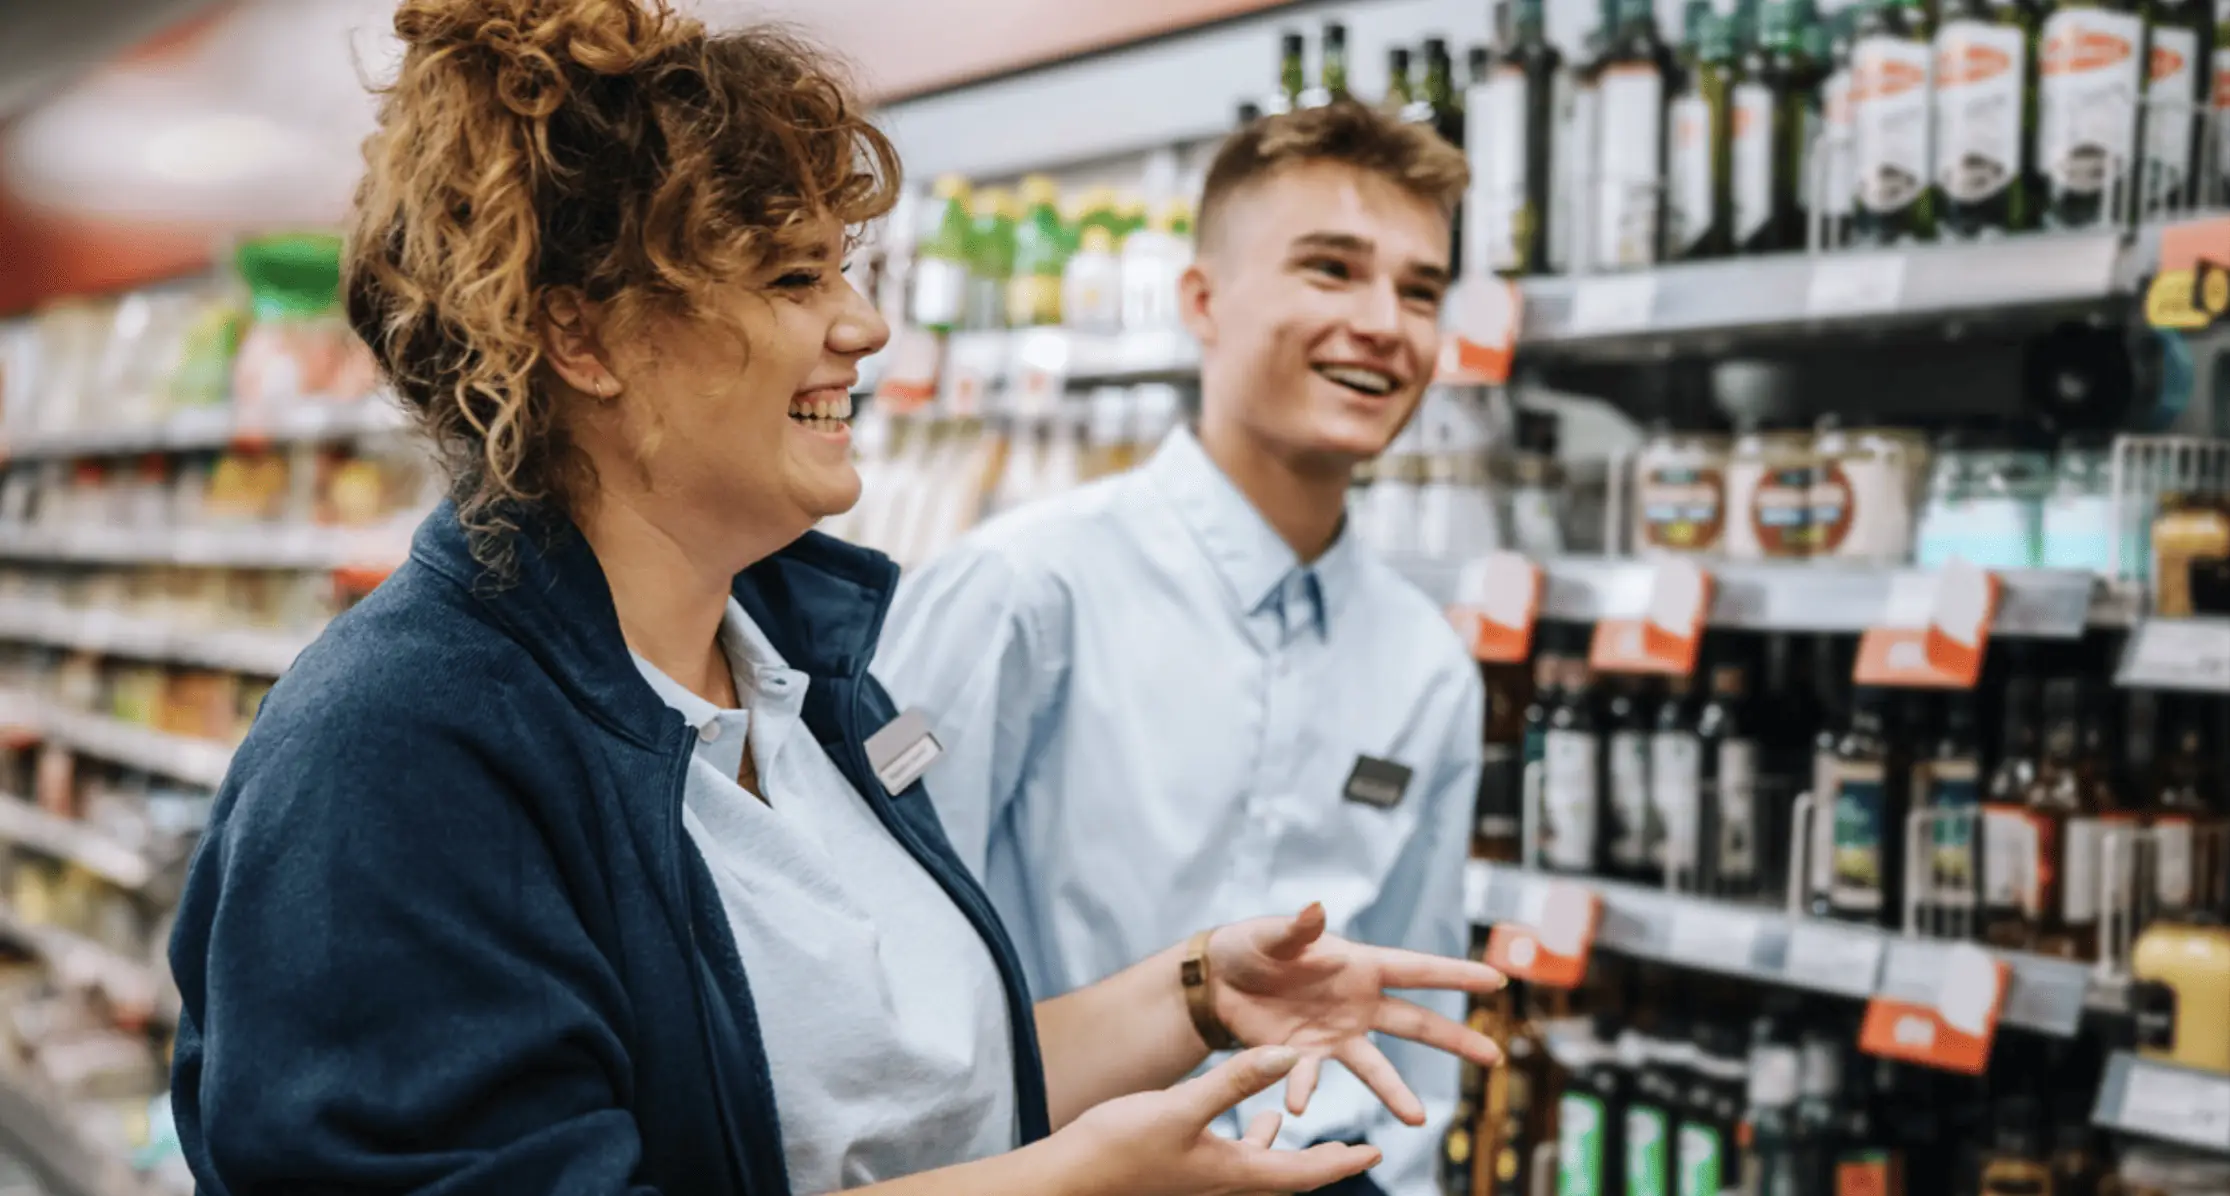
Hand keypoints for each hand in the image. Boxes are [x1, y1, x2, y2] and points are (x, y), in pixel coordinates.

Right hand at [1058, 1046, 1381, 1195]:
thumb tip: (1286, 1052)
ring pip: (1255, 1169)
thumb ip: (1234, 1081)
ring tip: (1291, 1125)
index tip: (1375, 1152)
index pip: (1302, 1174)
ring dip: (1280, 1151)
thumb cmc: (1121, 1146)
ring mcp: (1199, 1181)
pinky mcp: (1178, 1172)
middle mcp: (1223, 1184)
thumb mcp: (1182, 1106)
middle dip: (1321, 1163)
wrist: (1069, 1179)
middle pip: (1287, 1177)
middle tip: (1353, 1149)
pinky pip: (1226, 1160)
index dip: (1341, 1163)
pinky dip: (1243, 1140)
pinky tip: (1233, 1120)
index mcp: (1233, 1173)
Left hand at [1208, 903, 1506, 1124]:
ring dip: (1395, 1092)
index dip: (1455, 974)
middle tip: (1494, 1057)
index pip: (1416, 970)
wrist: (1218, 981)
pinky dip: (1303, 1089)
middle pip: (1416, 1023)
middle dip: (1455, 1040)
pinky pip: (1310, 1077)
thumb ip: (1296, 929)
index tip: (1496, 981)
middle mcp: (1357, 1004)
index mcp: (1359, 966)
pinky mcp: (1304, 1057)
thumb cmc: (1253, 946)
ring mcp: (1335, 1035)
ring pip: (1375, 1067)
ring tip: (1417, 1120)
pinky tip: (1296, 1103)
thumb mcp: (1272, 934)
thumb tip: (1315, 908)